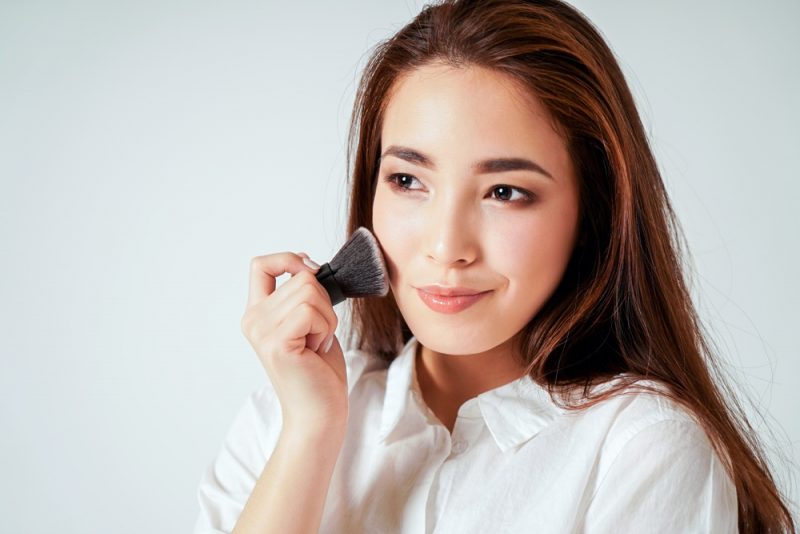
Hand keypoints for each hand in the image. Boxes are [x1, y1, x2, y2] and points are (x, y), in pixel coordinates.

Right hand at [240, 251, 346, 433]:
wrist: (319, 414)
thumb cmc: (319, 373)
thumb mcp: (310, 323)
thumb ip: (304, 296)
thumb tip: (310, 266)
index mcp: (257, 314)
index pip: (261, 265)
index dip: (290, 260)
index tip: (312, 272)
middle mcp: (253, 320)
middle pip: (301, 277)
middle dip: (325, 303)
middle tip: (319, 336)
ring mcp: (262, 332)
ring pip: (310, 292)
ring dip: (327, 318)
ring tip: (317, 345)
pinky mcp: (277, 344)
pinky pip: (311, 311)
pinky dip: (325, 329)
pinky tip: (317, 351)